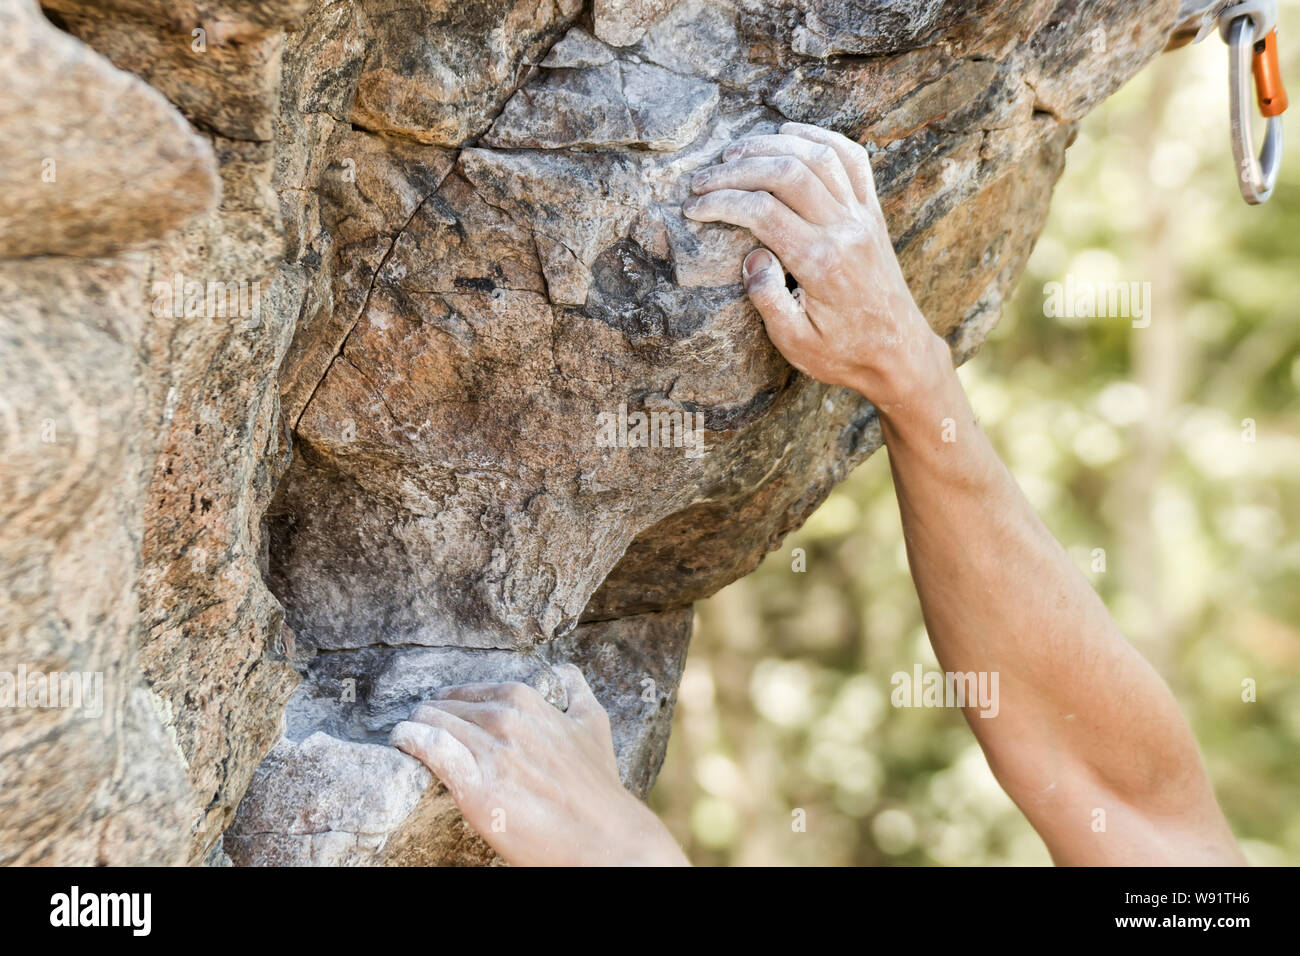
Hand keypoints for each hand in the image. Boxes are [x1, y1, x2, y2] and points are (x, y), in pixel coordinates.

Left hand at [390, 664, 688, 866]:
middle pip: (447, 707)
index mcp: (528, 700)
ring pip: (434, 723)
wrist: (605, 839)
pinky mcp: (476, 787)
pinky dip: (410, 740)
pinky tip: (402, 740)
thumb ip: (577, 692)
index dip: (454, 701)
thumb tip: (566, 671)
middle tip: (418, 724)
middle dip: (431, 714)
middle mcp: (507, 719)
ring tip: (405, 733)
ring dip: (415, 726)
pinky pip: (431, 750)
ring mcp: (491, 751)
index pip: (472, 691)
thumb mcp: (594, 726)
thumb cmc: (599, 786)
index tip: (442, 710)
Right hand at [683, 122, 948, 410]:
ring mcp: (862, 216)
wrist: (898, 354)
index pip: (762, 211)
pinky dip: (821, 137)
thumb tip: (752, 257)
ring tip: (734, 153)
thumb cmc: (843, 353)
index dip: (720, 202)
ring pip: (818, 156)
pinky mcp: (872, 213)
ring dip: (772, 146)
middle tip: (703, 180)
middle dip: (737, 169)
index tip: (692, 208)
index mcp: (820, 263)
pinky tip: (790, 134)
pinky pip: (853, 159)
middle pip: (787, 173)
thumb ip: (768, 300)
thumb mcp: (796, 344)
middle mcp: (844, 230)